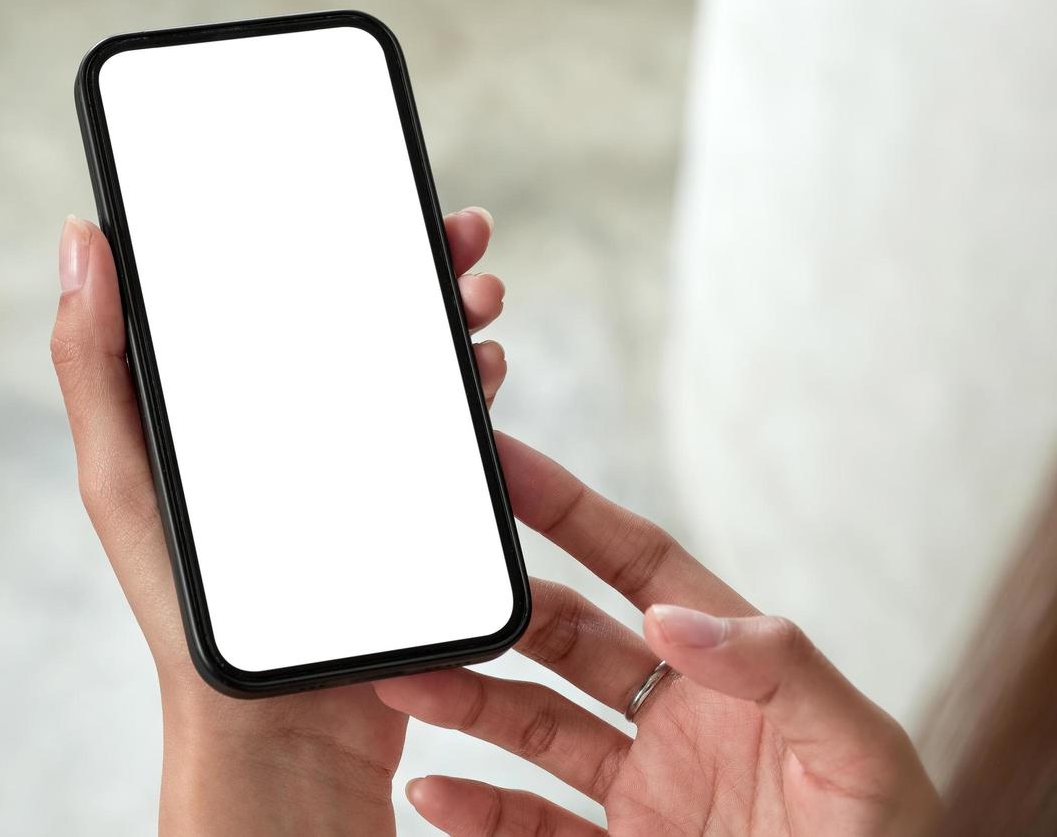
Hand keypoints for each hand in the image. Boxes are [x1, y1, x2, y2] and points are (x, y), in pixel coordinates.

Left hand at [50, 207, 508, 833]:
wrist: (280, 726)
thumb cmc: (184, 610)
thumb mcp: (124, 477)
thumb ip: (95, 366)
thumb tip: (80, 239)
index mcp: (208, 403)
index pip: (248, 290)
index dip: (287, 222)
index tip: (327, 175)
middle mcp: (276, 420)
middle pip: (339, 309)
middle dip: (398, 256)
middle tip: (442, 222)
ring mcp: (339, 458)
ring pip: (398, 356)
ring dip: (443, 310)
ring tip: (475, 284)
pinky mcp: (394, 501)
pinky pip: (439, 426)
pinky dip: (466, 386)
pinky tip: (484, 367)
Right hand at [373, 435, 941, 834]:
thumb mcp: (860, 753)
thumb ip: (784, 670)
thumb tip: (673, 614)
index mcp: (738, 673)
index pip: (640, 567)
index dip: (572, 511)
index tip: (506, 466)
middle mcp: (681, 721)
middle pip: (565, 642)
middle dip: (498, 614)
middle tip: (436, 596)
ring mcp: (646, 790)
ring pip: (532, 726)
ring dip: (467, 701)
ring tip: (408, 683)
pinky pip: (528, 825)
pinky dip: (475, 809)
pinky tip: (434, 791)